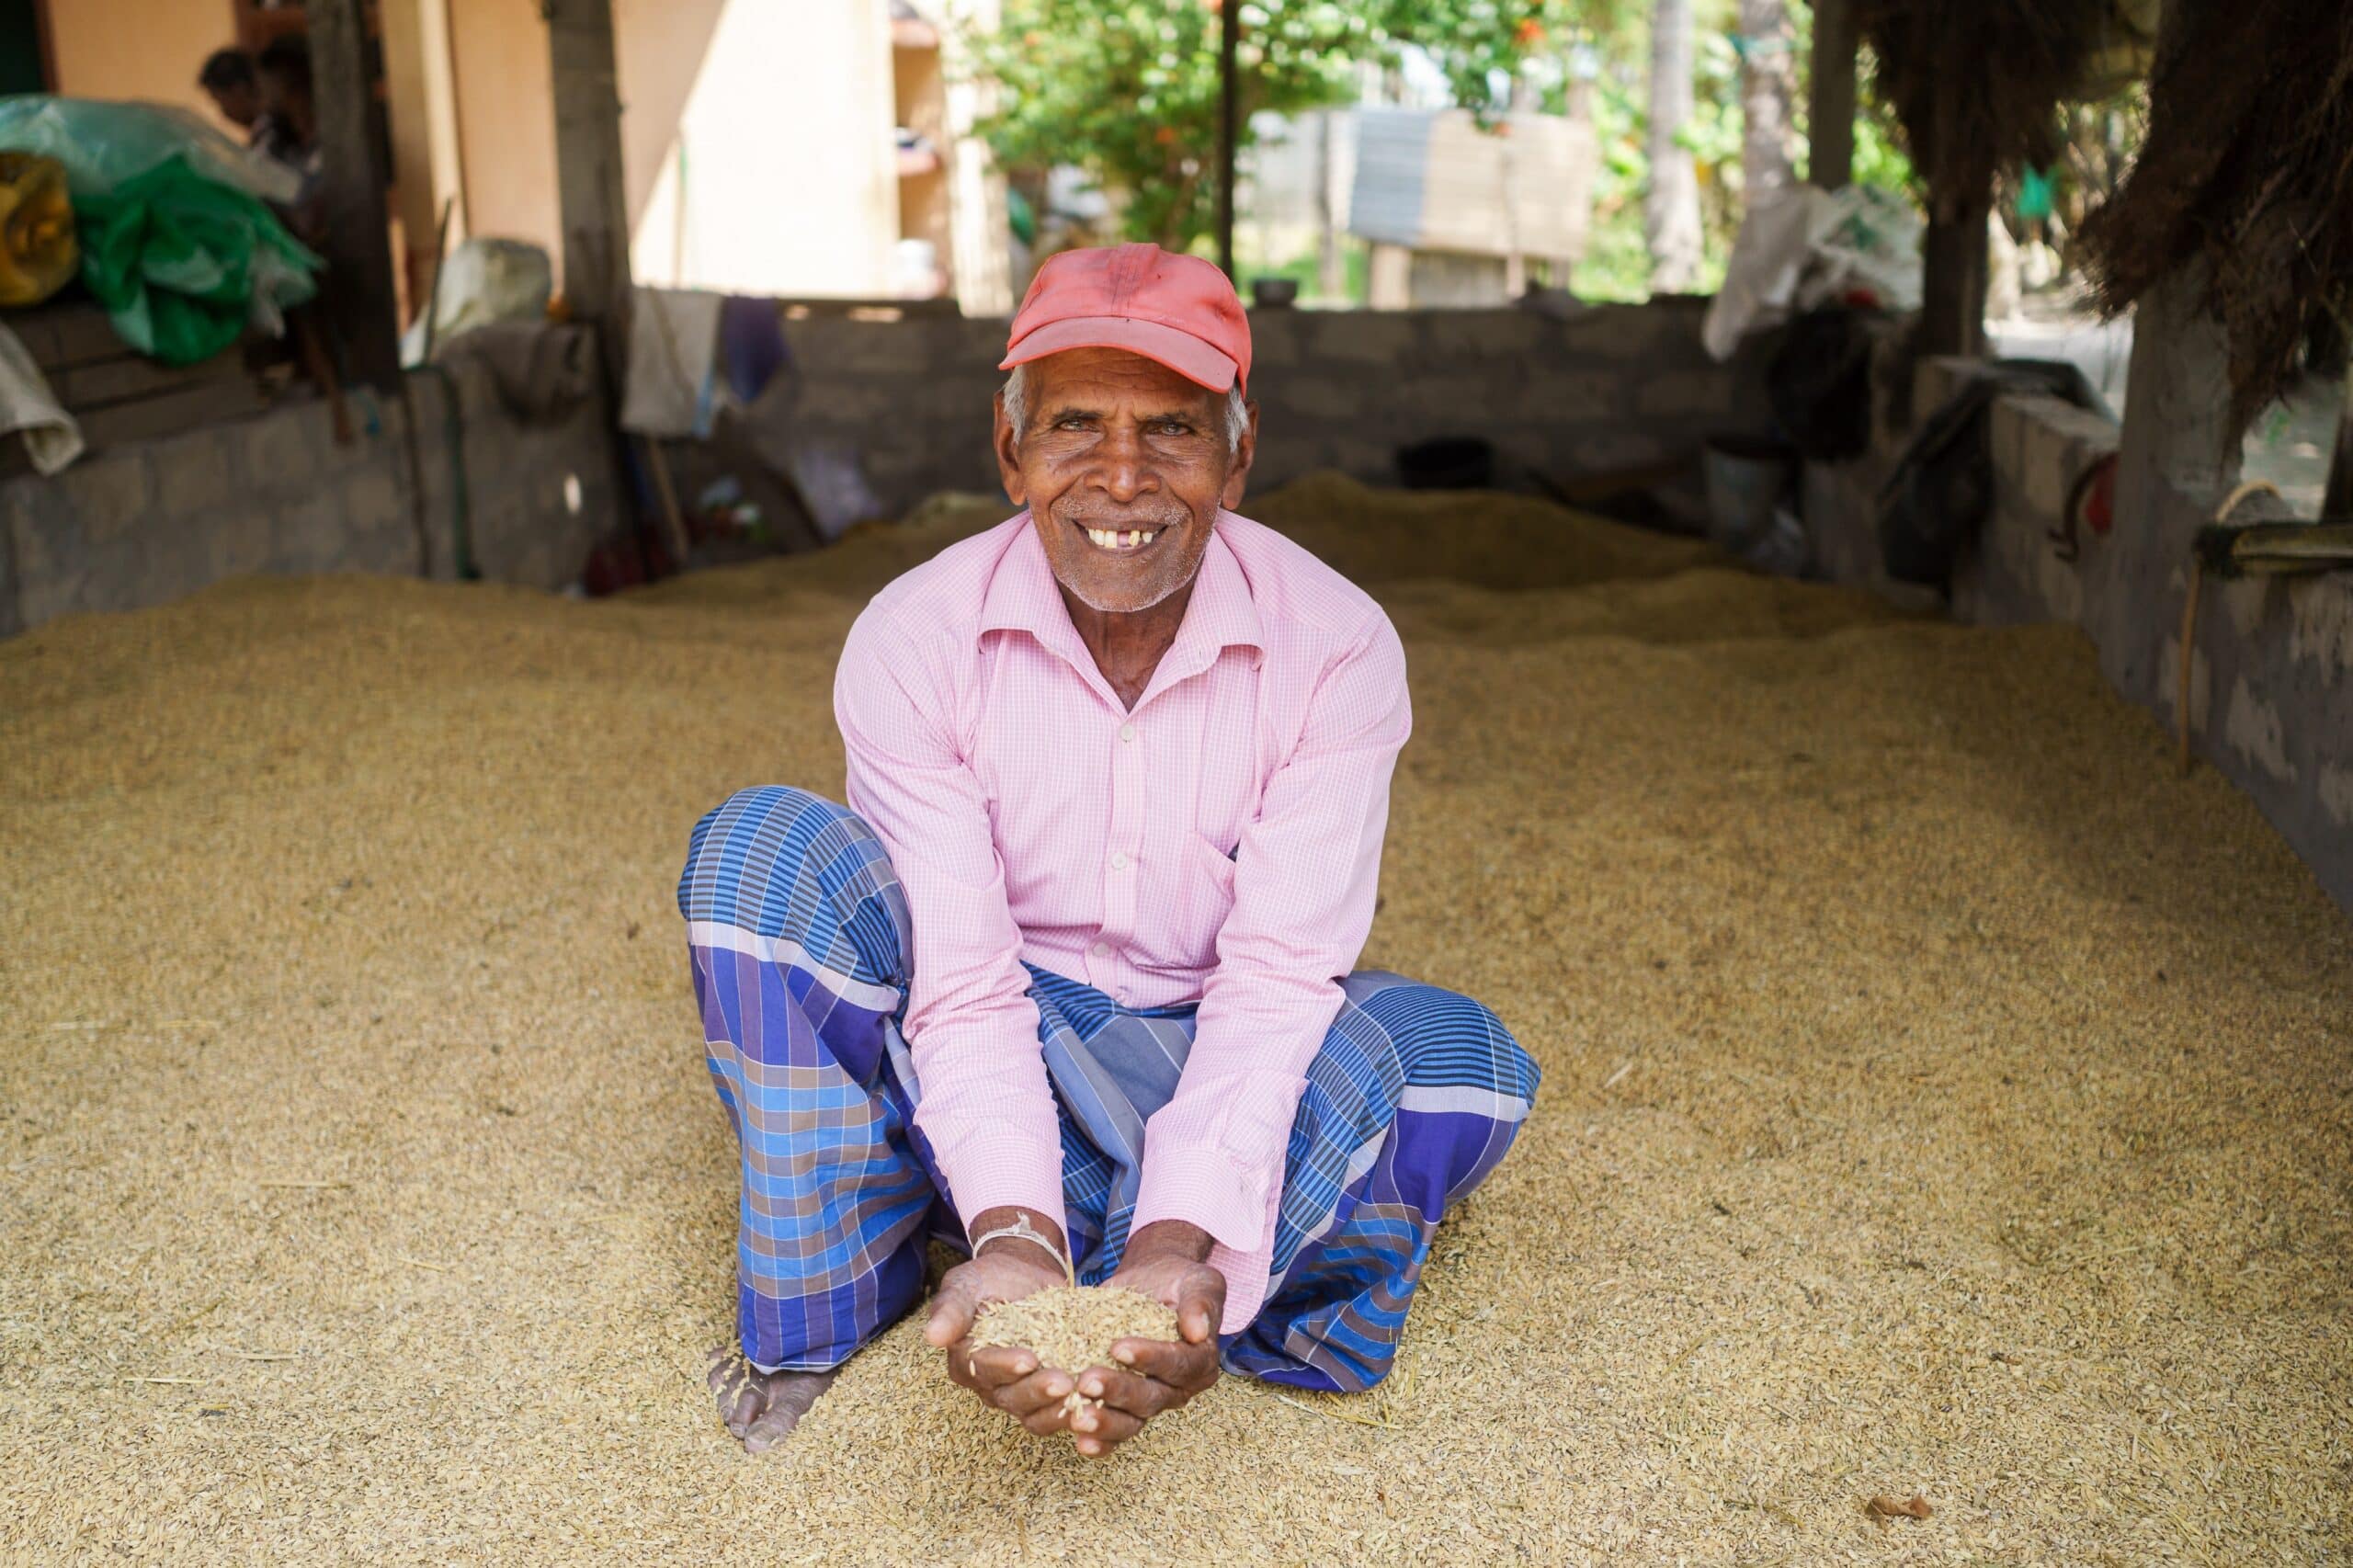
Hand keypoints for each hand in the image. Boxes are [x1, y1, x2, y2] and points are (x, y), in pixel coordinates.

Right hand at [928, 1210, 1076, 1438]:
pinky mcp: (1048, 1390)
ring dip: (1060, 1407)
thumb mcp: (965, 1283)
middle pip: (1011, 1398)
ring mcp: (1020, 1391)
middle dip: (1038, 1391)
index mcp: (965, 1361)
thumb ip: (951, 1308)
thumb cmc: (989, 1276)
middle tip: (1065, 1380)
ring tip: (1084, 1392)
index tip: (1029, 1358)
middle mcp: (990, 1384)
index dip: (1005, 1367)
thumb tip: (932, 1337)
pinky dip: (1078, 1408)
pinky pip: (1060, 1409)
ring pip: (1036, 1412)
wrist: (1025, 1272)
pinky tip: (1100, 1401)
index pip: (982, 1370)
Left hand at [1068, 1221, 1225, 1456]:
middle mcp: (1178, 1389)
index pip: (1178, 1365)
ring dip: (1105, 1422)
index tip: (1118, 1347)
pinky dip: (1099, 1440)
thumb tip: (1198, 1330)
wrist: (1151, 1280)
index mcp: (1200, 1362)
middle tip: (1086, 1382)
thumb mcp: (1199, 1281)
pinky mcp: (1124, 1404)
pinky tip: (1077, 1441)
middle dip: (1119, 1391)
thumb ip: (1201, 1302)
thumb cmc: (1178, 1279)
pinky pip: (1115, 1430)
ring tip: (1077, 1418)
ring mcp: (1150, 1400)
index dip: (1150, 1359)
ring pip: (1131, 1421)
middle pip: (1151, 1398)